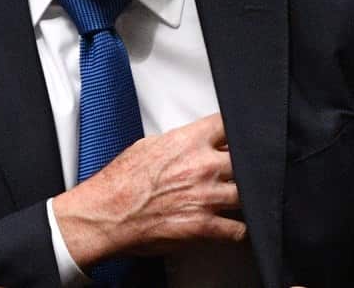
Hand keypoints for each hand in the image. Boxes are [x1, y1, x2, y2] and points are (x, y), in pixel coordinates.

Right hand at [52, 113, 245, 267]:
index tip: (237, 137)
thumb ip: (179, 141)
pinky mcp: (203, 227)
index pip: (228, 124)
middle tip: (233, 171)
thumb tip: (191, 141)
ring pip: (247, 195)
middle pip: (245, 160)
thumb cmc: (121, 182)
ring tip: (234, 198)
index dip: (236, 131)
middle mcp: (202, 167)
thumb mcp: (148, 145)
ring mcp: (206, 197)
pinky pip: (237, 229)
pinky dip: (238, 229)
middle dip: (243, 165)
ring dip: (241, 197)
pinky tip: (231, 224)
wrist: (107, 213)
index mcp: (189, 142)